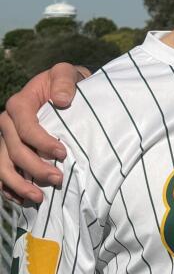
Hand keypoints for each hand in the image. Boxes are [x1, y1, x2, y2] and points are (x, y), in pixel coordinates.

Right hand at [0, 63, 88, 203]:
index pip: (26, 129)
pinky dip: (10, 189)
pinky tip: (23, 200)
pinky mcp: (9, 151)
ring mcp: (6, 139)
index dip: (42, 143)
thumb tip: (62, 101)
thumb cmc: (66, 83)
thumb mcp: (67, 73)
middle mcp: (7, 123)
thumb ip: (65, 82)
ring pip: (4, 166)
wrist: (63, 90)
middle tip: (58, 180)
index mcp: (19, 105)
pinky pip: (3, 173)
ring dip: (19, 185)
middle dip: (35, 169)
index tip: (64, 154)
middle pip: (15, 151)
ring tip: (39, 198)